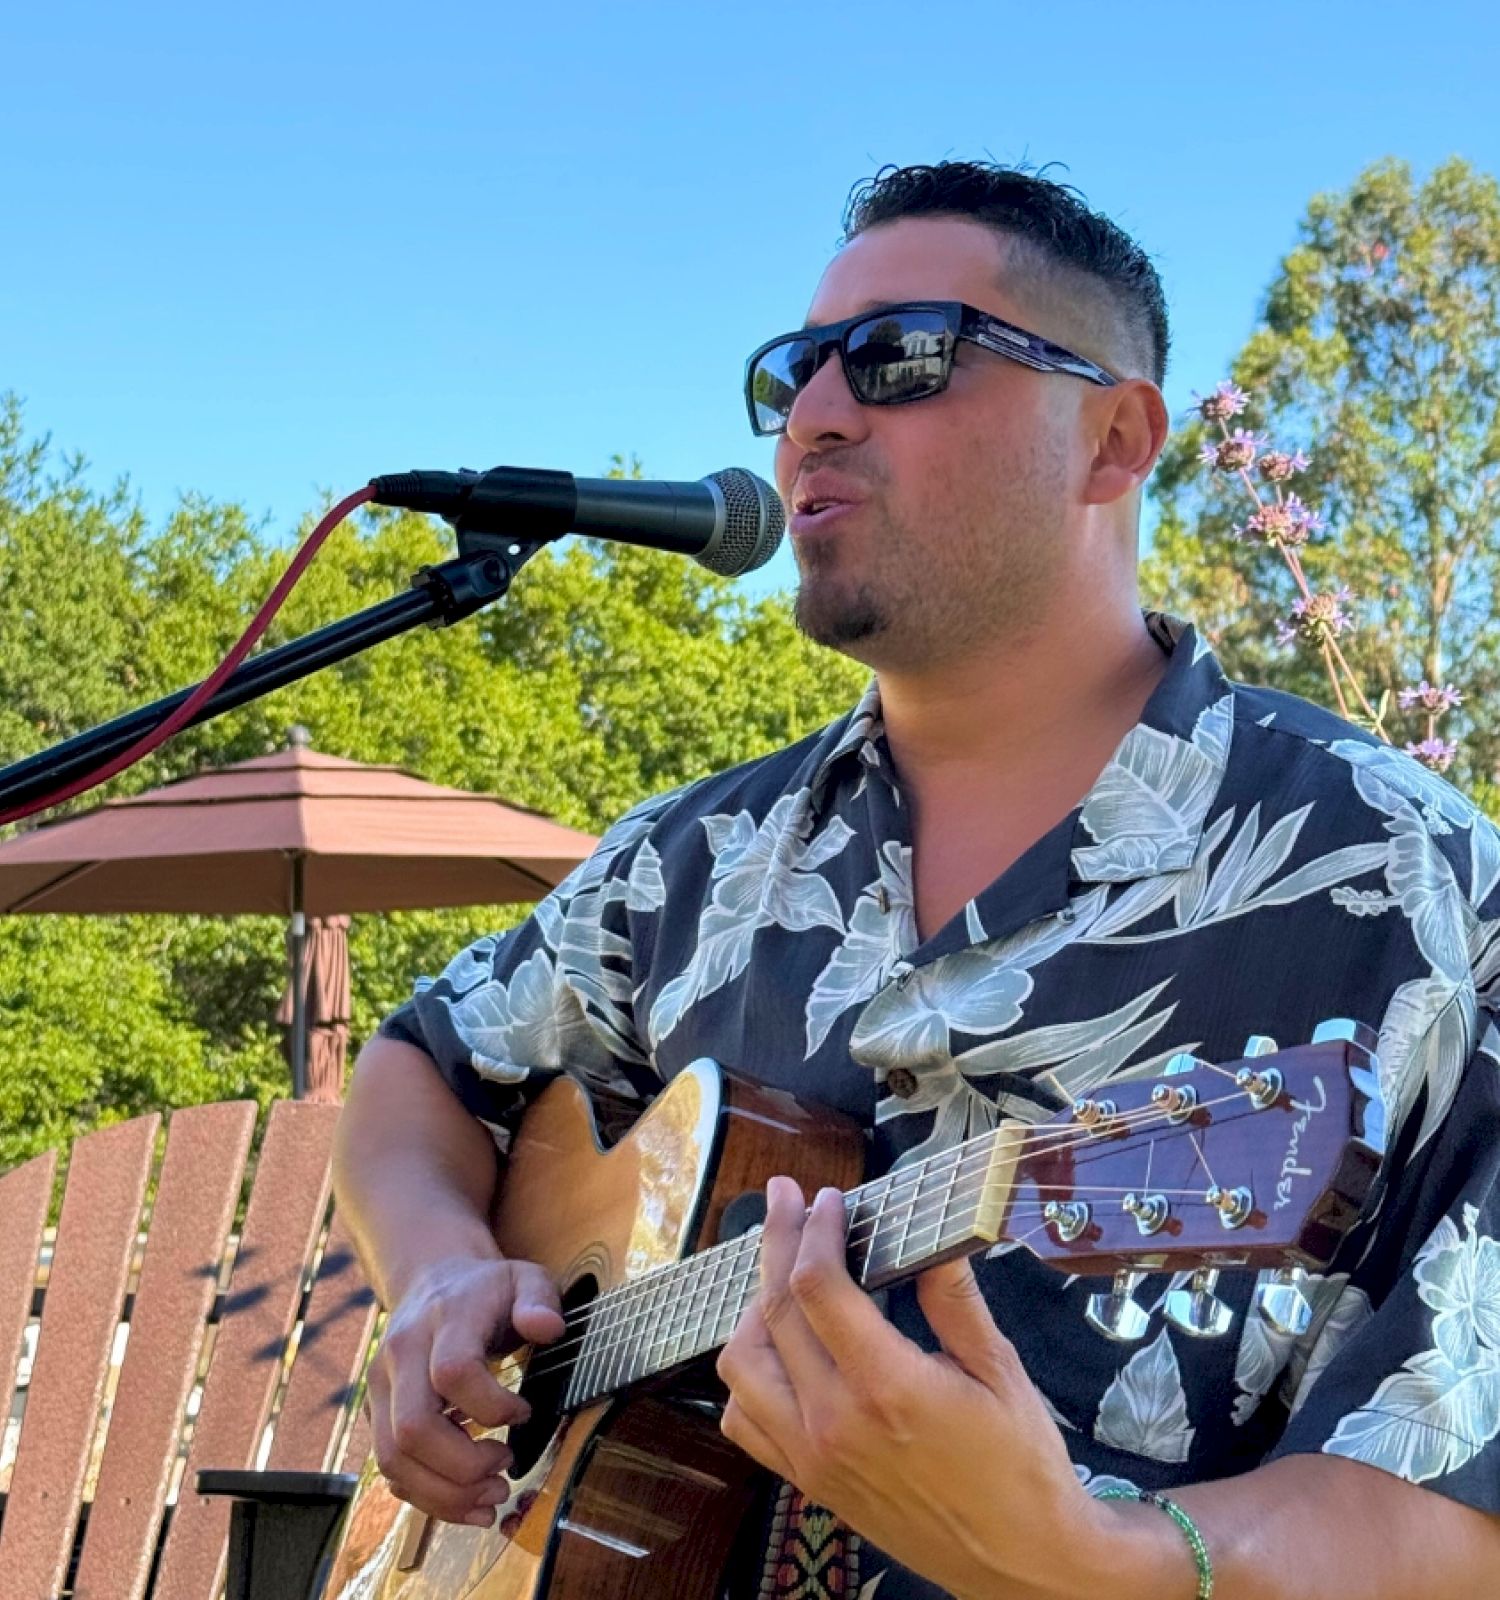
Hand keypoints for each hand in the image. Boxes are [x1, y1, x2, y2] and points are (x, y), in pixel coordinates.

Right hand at [364, 1254, 563, 1525]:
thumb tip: (549, 1328)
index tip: (525, 1413)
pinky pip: (390, 1469)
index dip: (492, 1407)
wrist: (432, 1282)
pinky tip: (467, 1502)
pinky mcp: (376, 1414)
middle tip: (507, 1471)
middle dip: (464, 1466)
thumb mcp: (525, 1278)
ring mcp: (381, 1386)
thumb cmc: (488, 1290)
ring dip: (444, 1494)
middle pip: (413, 1427)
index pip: (453, 1372)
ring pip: (394, 1458)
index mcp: (444, 1318)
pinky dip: (427, 1497)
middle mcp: (402, 1353)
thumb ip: (540, 1299)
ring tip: (493, 1497)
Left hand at [715, 1179, 1115, 1599]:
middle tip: (784, 1199)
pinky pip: (745, 1421)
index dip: (813, 1230)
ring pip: (742, 1365)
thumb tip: (933, 1232)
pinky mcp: (808, 1483)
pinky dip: (747, 1375)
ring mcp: (813, 1457)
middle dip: (775, 1242)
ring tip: (782, 1273)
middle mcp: (835, 1422)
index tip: (826, 1198)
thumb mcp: (999, 1370)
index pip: (817, 1287)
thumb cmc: (1021, 1465)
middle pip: (774, 1312)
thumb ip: (954, 1298)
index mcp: (886, 1387)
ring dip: (753, 1307)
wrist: (1021, 1561)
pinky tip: (776, 1348)